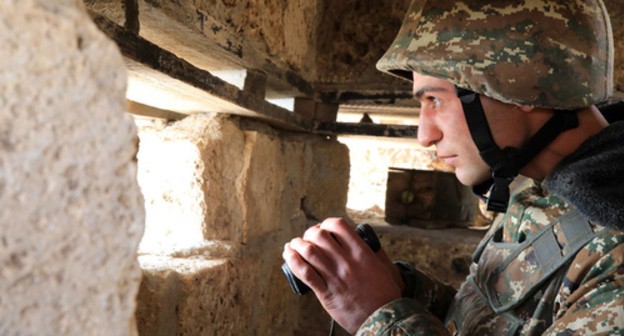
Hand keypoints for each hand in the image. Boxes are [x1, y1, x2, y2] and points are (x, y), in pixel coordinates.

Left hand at [282, 218, 402, 332]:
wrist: (383, 320)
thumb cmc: (386, 295)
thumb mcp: (386, 267)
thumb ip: (376, 252)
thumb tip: (367, 241)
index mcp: (362, 253)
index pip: (338, 226)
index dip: (327, 223)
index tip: (324, 228)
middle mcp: (346, 262)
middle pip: (319, 236)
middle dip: (309, 233)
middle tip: (308, 238)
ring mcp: (335, 277)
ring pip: (309, 252)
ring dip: (297, 244)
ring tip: (293, 244)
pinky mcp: (326, 293)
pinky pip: (305, 273)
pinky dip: (293, 261)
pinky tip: (288, 255)